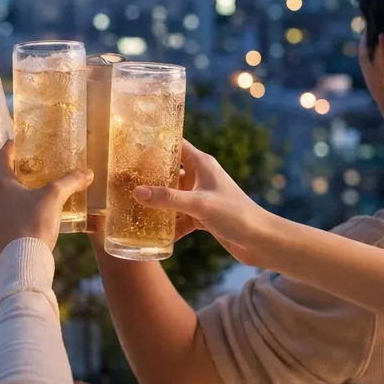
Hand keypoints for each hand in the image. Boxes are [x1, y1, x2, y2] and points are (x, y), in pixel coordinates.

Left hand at [0, 141, 91, 253]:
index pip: (0, 160)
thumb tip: (86, 172)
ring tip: (19, 196)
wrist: (23, 261)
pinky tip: (19, 220)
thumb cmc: (35, 223)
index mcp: (1, 185)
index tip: (14, 142)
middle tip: (15, 172)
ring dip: (1, 197)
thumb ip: (69, 182)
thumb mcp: (55, 198)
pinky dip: (5, 216)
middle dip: (0, 175)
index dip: (7, 149)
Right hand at [133, 140, 271, 265]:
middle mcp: (199, 177)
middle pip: (168, 173)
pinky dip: (169, 225)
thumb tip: (137, 192)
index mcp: (201, 164)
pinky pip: (179, 218)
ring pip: (171, 197)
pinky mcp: (202, 216)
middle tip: (122, 180)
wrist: (260, 241)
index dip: (156, 143)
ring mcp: (200, 197)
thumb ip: (168, 199)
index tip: (132, 144)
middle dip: (148, 178)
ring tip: (131, 207)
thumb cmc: (235, 214)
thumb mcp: (199, 204)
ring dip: (156, 204)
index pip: (175, 145)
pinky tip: (153, 234)